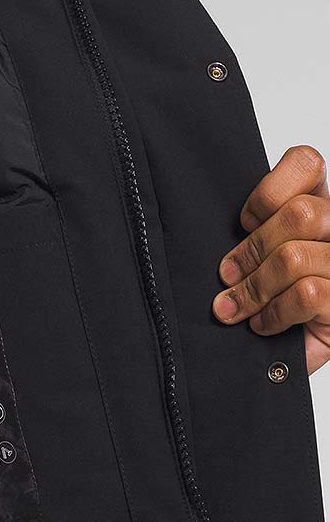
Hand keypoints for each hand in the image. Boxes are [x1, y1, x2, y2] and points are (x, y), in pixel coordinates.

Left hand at [212, 144, 329, 374]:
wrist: (286, 359)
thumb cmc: (276, 301)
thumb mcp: (259, 255)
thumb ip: (253, 230)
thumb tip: (204, 223)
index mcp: (323, 206)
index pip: (307, 163)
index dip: (269, 191)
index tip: (244, 221)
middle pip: (299, 214)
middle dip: (251, 249)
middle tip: (227, 275)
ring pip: (294, 257)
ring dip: (254, 288)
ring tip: (236, 307)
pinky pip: (306, 294)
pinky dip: (274, 313)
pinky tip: (264, 324)